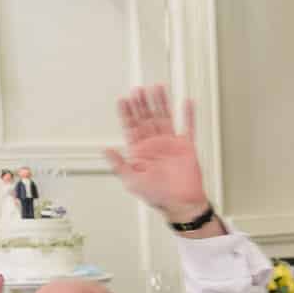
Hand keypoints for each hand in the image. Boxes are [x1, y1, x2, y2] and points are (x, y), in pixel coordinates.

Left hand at [104, 85, 208, 222]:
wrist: (181, 204)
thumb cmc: (157, 196)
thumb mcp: (131, 181)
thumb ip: (118, 164)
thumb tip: (105, 150)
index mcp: (140, 151)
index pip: (131, 126)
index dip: (127, 113)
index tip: (124, 99)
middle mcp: (154, 144)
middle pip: (147, 117)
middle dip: (143, 103)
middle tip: (139, 89)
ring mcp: (171, 144)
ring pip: (164, 117)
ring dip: (161, 103)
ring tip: (158, 88)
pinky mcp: (186, 147)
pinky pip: (188, 127)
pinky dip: (188, 115)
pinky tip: (186, 103)